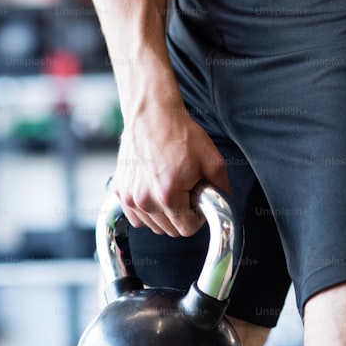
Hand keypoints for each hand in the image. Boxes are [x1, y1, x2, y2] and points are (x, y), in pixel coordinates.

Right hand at [113, 104, 230, 236]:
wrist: (151, 115)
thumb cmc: (179, 133)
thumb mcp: (211, 159)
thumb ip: (222, 187)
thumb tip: (225, 202)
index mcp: (168, 195)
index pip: (187, 229)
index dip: (197, 217)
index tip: (197, 202)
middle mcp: (145, 200)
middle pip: (170, 230)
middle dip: (182, 214)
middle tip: (185, 190)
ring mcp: (129, 197)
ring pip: (153, 225)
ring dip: (164, 214)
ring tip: (169, 187)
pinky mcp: (120, 191)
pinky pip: (136, 217)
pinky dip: (146, 210)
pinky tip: (154, 191)